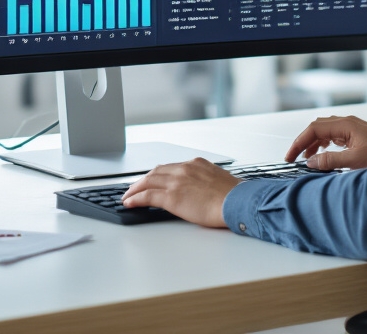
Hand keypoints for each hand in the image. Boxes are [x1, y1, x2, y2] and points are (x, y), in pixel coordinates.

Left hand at [121, 158, 240, 227]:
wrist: (238, 202)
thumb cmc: (234, 196)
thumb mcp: (219, 181)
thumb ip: (205, 181)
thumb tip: (202, 191)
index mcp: (196, 164)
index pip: (170, 167)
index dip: (158, 175)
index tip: (152, 180)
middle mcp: (184, 169)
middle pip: (156, 172)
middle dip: (143, 180)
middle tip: (135, 188)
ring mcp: (177, 181)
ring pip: (148, 182)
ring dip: (135, 189)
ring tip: (128, 196)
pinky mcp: (172, 197)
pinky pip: (147, 196)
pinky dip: (136, 198)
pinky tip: (129, 203)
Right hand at [285, 115, 366, 170]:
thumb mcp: (356, 161)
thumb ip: (331, 160)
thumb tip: (311, 162)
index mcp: (346, 124)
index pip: (314, 129)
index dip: (299, 142)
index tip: (291, 155)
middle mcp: (347, 123)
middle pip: (317, 127)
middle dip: (303, 141)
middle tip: (293, 157)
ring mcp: (351, 128)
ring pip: (324, 131)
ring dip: (312, 143)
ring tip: (305, 158)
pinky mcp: (355, 135)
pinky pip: (333, 136)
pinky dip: (323, 144)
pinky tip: (321, 153)